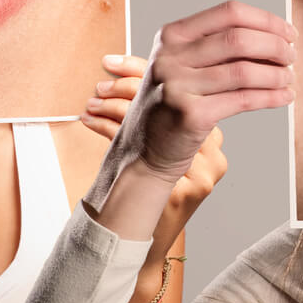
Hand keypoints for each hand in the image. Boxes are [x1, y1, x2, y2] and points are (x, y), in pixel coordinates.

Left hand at [85, 53, 226, 245]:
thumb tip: (127, 73)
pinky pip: (144, 149)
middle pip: (176, 101)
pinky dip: (110, 129)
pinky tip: (90, 121)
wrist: (146, 241)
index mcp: (211, 137)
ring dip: (115, 107)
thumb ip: (161, 118)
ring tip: (92, 102)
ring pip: (157, 123)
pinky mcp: (184, 191)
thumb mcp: (163, 152)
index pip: (186, 87)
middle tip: (100, 84)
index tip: (112, 61)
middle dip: (130, 86)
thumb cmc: (151, 192)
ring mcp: (202, 172)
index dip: (145, 70)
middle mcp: (213, 153)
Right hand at [110, 1, 295, 185]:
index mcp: (171, 36)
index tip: (287, 33)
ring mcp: (178, 86)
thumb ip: (217, 49)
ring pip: (244, 71)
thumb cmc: (171, 106)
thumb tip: (275, 37)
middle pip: (239, 39)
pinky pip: (243, 100)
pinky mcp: (190, 115)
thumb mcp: (182, 66)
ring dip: (277, 74)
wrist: (143, 152)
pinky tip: (285, 97)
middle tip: (291, 57)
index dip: (266, 21)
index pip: (229, 13)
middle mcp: (170, 57)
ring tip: (289, 79)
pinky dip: (271, 97)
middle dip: (276, 46)